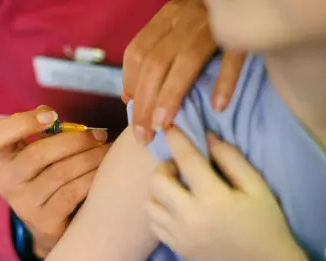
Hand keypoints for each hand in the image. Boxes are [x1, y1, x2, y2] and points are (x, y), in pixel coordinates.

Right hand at [0, 106, 108, 258]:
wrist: (51, 227)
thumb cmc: (49, 179)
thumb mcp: (40, 155)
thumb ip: (43, 133)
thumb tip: (48, 112)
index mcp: (4, 159)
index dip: (22, 123)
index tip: (52, 116)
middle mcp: (8, 182)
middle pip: (38, 154)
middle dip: (75, 140)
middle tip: (99, 135)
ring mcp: (23, 205)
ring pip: (60, 173)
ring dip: (90, 158)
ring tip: (106, 151)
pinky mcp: (43, 222)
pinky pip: (71, 193)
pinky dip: (91, 178)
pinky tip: (103, 172)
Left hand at [122, 0, 245, 142]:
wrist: (242, 1)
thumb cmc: (201, 24)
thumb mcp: (173, 32)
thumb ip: (152, 59)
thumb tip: (129, 97)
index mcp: (166, 18)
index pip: (137, 52)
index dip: (130, 84)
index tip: (132, 112)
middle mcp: (184, 19)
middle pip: (155, 62)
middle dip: (145, 102)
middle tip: (143, 135)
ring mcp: (212, 25)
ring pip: (185, 61)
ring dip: (171, 97)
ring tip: (163, 126)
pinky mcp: (241, 33)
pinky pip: (232, 57)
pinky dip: (225, 82)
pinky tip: (218, 107)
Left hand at [145, 128, 312, 260]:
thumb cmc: (263, 221)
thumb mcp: (256, 186)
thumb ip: (231, 159)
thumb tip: (206, 137)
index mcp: (213, 199)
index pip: (186, 160)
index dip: (176, 139)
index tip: (169, 126)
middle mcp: (190, 217)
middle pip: (157, 181)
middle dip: (165, 167)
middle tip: (179, 167)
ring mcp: (180, 235)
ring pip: (149, 203)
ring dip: (158, 190)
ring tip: (175, 188)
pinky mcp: (176, 247)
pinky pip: (154, 223)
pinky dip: (159, 210)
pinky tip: (174, 207)